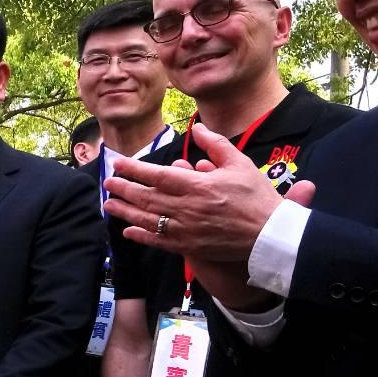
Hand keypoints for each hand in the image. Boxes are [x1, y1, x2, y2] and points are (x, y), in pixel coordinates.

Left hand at [105, 122, 308, 261]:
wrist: (270, 236)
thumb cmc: (257, 198)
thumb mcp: (240, 164)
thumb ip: (215, 145)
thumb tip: (198, 129)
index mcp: (197, 185)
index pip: (157, 175)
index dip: (134, 169)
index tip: (118, 163)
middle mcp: (187, 208)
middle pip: (146, 197)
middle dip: (123, 189)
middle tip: (107, 182)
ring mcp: (186, 229)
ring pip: (148, 219)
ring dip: (125, 211)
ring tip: (108, 205)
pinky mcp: (189, 247)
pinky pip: (159, 241)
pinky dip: (141, 236)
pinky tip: (127, 231)